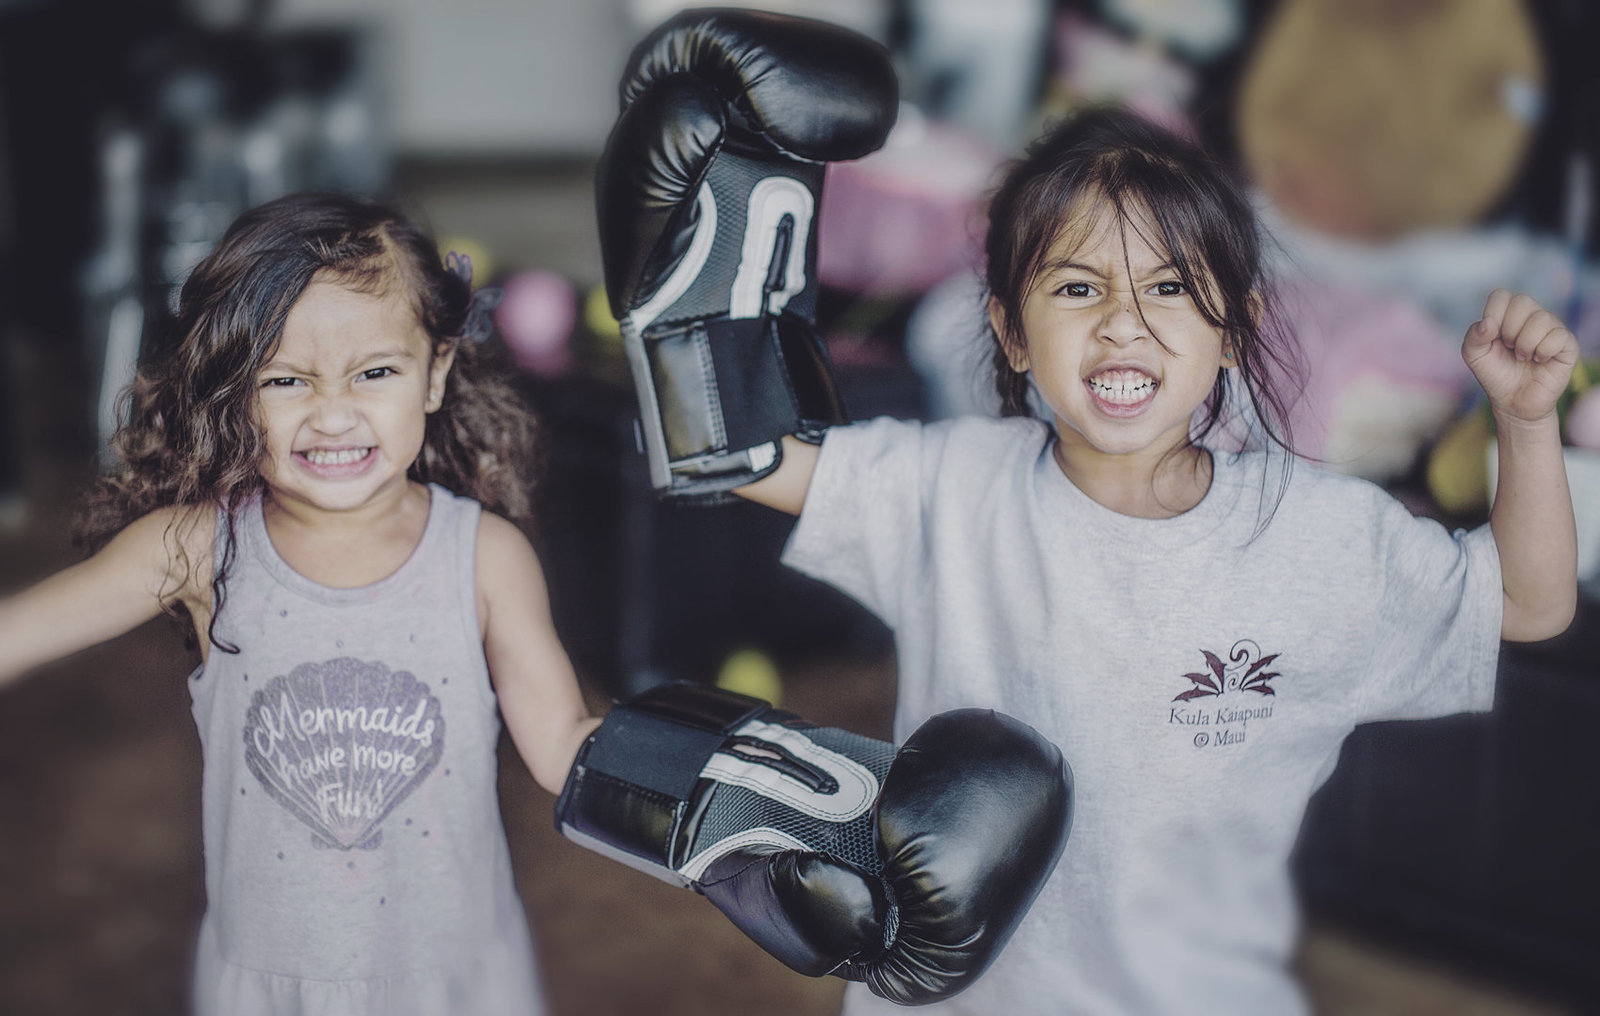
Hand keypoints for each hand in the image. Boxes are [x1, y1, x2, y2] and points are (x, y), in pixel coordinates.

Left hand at [1463, 289, 1578, 426]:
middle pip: (1522, 301)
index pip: (1501, 295)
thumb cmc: (1495, 374)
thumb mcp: (1474, 356)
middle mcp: (1532, 316)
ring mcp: (1552, 328)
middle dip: (1509, 329)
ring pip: (1541, 318)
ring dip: (1525, 344)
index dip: (1493, 315)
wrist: (1513, 401)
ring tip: (1522, 357)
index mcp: (1509, 314)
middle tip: (1509, 347)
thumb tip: (1488, 323)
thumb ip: (1473, 337)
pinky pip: (1558, 336)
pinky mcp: (1567, 344)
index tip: (1491, 337)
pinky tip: (1539, 361)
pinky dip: (1542, 352)